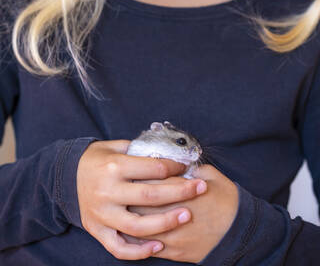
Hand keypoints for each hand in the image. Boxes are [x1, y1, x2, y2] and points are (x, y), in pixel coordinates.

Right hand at [76, 140, 207, 260]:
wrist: (64, 176)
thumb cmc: (95, 158)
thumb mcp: (114, 146)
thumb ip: (139, 151)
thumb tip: (168, 153)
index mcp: (114, 166)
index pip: (153, 168)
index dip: (175, 166)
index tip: (188, 166)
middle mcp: (108, 191)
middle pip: (151, 195)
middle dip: (181, 192)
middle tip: (200, 188)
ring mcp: (102, 213)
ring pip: (139, 226)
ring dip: (166, 222)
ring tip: (187, 215)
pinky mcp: (97, 230)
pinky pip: (119, 247)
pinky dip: (139, 251)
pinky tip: (159, 246)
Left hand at [123, 164, 238, 262]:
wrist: (242, 233)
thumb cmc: (227, 200)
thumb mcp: (211, 175)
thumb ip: (189, 168)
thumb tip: (171, 163)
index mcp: (183, 192)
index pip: (152, 181)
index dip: (140, 174)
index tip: (134, 169)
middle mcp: (174, 214)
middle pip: (141, 203)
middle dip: (129, 194)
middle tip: (122, 185)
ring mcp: (173, 236)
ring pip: (140, 226)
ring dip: (128, 216)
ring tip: (121, 205)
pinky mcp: (174, 252)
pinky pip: (147, 246)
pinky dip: (135, 237)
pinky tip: (129, 226)